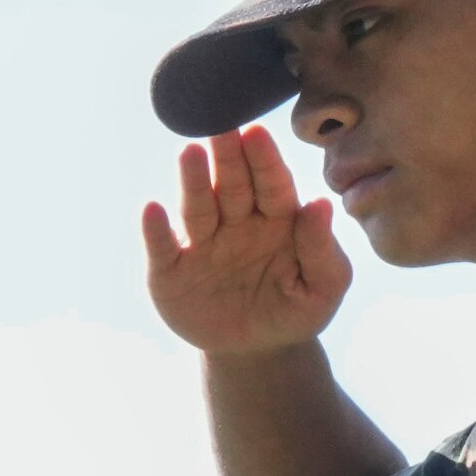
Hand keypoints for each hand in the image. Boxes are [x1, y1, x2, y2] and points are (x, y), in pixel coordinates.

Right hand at [141, 128, 349, 357]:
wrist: (259, 352)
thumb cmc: (296, 310)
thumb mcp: (323, 288)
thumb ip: (323, 250)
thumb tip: (321, 205)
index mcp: (276, 220)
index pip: (272, 184)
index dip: (264, 159)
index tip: (257, 132)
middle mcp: (236, 222)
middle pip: (230, 184)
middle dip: (226, 155)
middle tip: (220, 123)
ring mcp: (201, 243)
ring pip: (197, 206)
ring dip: (191, 180)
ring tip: (188, 152)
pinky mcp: (171, 269)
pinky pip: (163, 247)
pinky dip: (156, 230)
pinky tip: (152, 209)